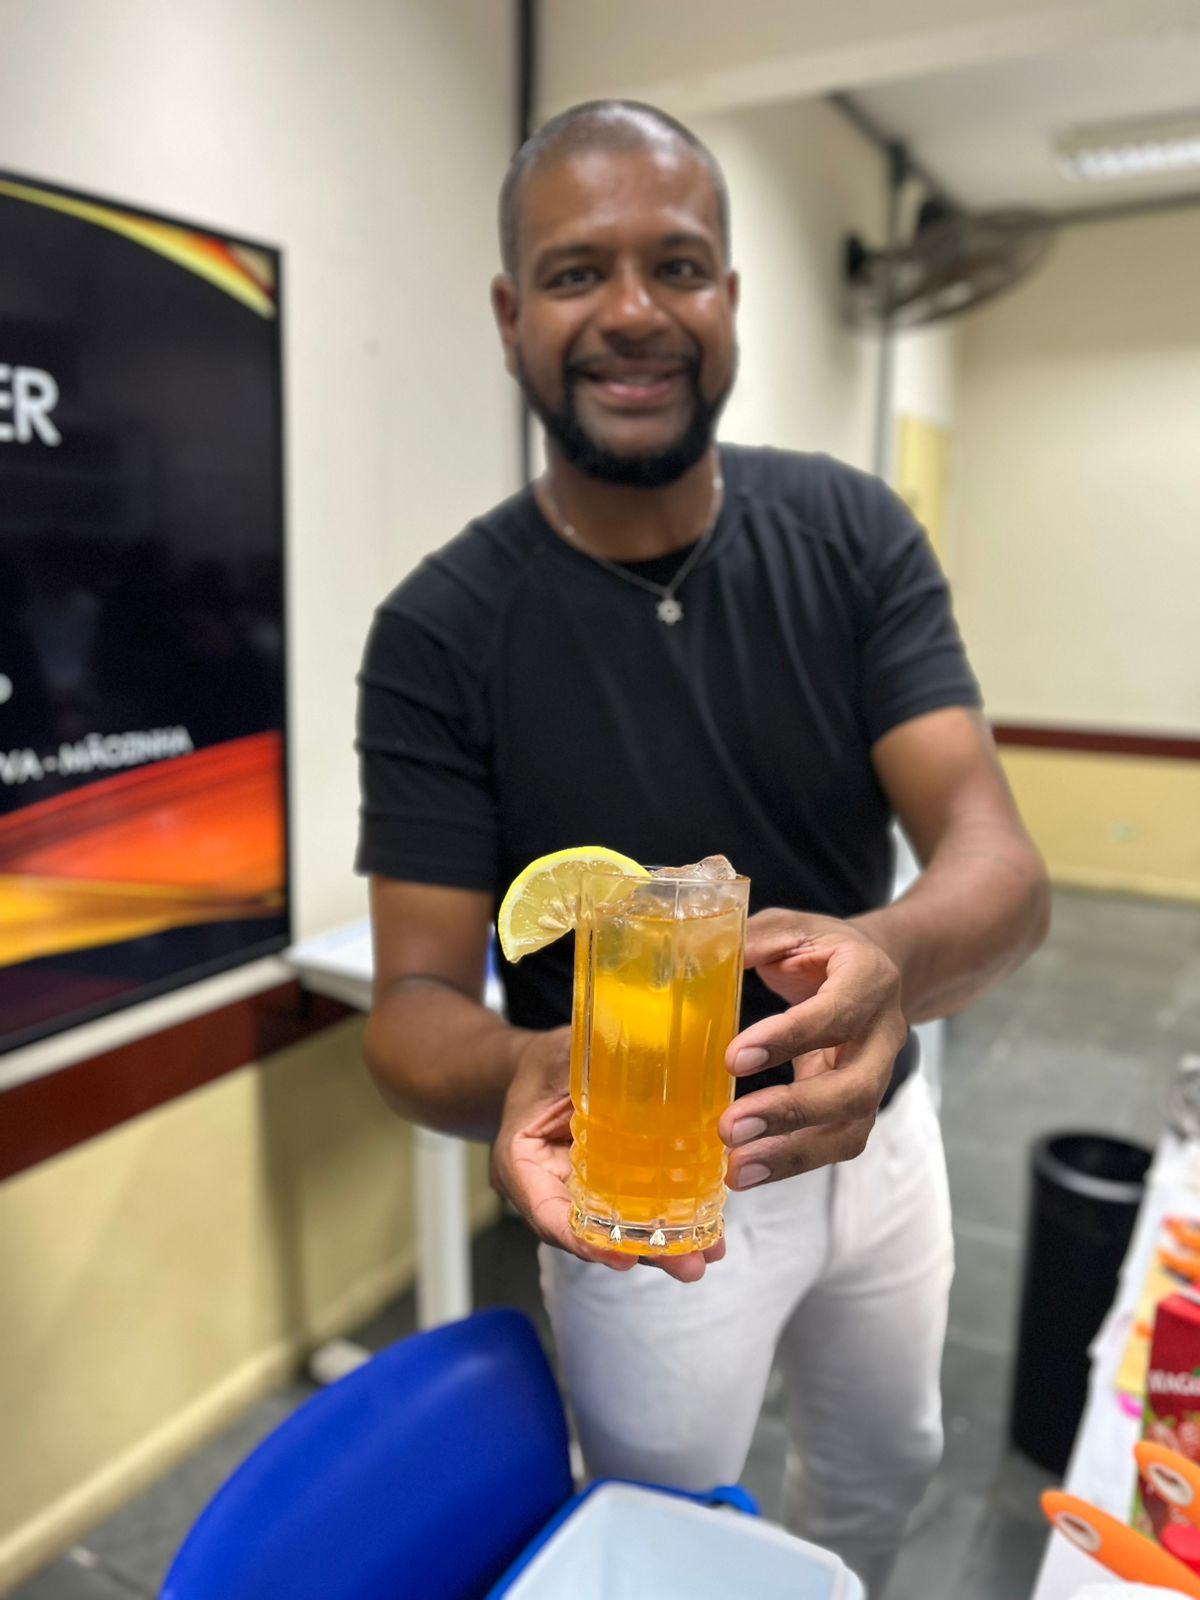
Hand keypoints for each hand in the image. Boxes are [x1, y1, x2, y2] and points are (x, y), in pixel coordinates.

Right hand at [490, 1025, 724, 1282]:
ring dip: (665, 1244)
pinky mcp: (612, 1188)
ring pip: (621, 1228)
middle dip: (642, 1252)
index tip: (622, 1256)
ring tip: (709, 1251)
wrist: (547, 1068)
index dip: (584, 1239)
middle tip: (689, 1265)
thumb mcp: (560, 1054)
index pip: (548, 1212)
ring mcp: (583, 1193)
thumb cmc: (547, 1060)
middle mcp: (551, 1189)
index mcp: (522, 1163)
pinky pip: (637, 1209)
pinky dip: (670, 1220)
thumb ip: (585, 1060)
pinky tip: (709, 1227)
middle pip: (593, 1232)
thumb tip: (641, 1044)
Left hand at [718, 909, 907, 1188]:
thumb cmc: (821, 949)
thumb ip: (753, 940)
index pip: (837, 1013)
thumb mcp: (790, 928)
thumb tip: (699, 960)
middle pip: (855, 1087)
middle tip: (730, 1127)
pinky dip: (792, 1163)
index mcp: (869, 978)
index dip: (790, 1038)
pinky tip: (747, 1171)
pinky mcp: (859, 1107)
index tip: (734, 1059)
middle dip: (791, 1112)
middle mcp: (884, 1034)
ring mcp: (877, 1076)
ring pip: (850, 1128)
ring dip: (791, 1153)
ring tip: (735, 1169)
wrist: (876, 972)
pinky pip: (835, 1144)